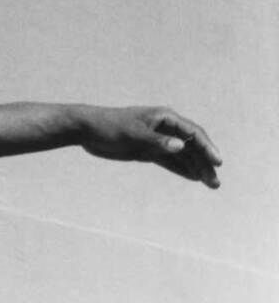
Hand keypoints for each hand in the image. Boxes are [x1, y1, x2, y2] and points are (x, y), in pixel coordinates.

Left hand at [80, 106, 221, 187]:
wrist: (86, 130)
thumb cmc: (109, 126)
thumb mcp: (132, 133)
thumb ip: (156, 141)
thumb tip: (181, 146)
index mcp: (165, 118)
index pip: (193, 133)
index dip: (207, 147)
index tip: (217, 162)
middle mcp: (165, 129)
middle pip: (192, 147)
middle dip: (205, 163)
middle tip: (215, 182)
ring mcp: (157, 140)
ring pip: (183, 156)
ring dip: (197, 168)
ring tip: (211, 184)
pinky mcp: (147, 151)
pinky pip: (170, 161)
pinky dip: (182, 169)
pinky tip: (195, 178)